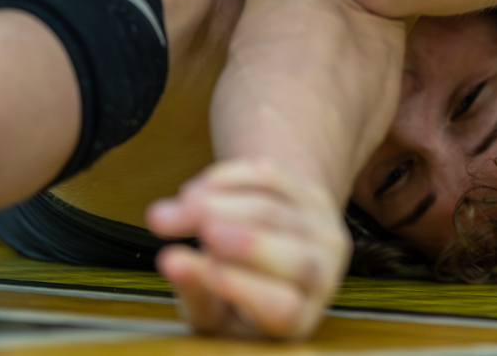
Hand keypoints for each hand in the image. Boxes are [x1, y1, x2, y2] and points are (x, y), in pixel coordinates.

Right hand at [147, 158, 351, 338]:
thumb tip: (173, 263)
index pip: (280, 305)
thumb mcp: (214, 315)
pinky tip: (196, 189)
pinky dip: (232, 178)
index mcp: (299, 318)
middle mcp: (322, 274)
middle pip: (293, 257)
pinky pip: (273, 178)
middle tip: (203, 232)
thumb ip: (197, 293)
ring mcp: (323, 230)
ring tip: (176, 209)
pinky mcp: (313, 193)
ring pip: (275, 211)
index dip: (241, 286)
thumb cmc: (239, 295)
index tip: (202, 267)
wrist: (271, 255)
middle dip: (246, 243)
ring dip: (221, 204)